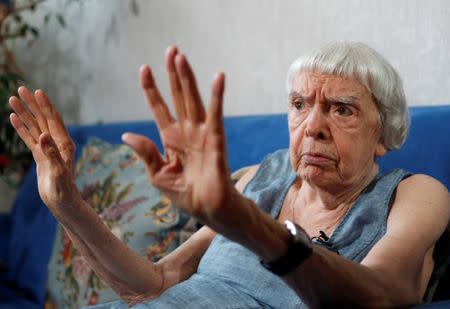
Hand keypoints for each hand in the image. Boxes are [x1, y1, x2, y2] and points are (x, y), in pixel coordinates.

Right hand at [9, 87, 80, 216]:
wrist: (62, 202)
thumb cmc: (63, 189)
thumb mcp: (58, 172)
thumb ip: (51, 154)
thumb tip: (44, 135)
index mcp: (64, 144)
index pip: (54, 120)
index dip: (45, 106)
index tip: (37, 92)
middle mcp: (57, 143)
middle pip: (43, 119)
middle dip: (32, 104)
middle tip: (20, 89)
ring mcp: (48, 148)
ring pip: (34, 126)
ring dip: (24, 113)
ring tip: (12, 99)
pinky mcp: (40, 155)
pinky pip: (29, 137)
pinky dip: (21, 127)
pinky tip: (13, 117)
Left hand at [122, 47, 234, 224]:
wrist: (207, 210)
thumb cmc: (186, 195)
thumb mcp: (157, 175)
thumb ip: (145, 153)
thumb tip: (126, 135)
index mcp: (171, 139)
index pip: (159, 108)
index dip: (152, 89)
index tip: (144, 69)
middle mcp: (186, 132)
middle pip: (178, 97)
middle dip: (173, 74)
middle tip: (171, 50)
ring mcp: (201, 134)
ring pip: (193, 100)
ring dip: (188, 78)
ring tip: (181, 56)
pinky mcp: (216, 140)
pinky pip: (216, 115)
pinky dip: (217, 97)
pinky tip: (218, 78)